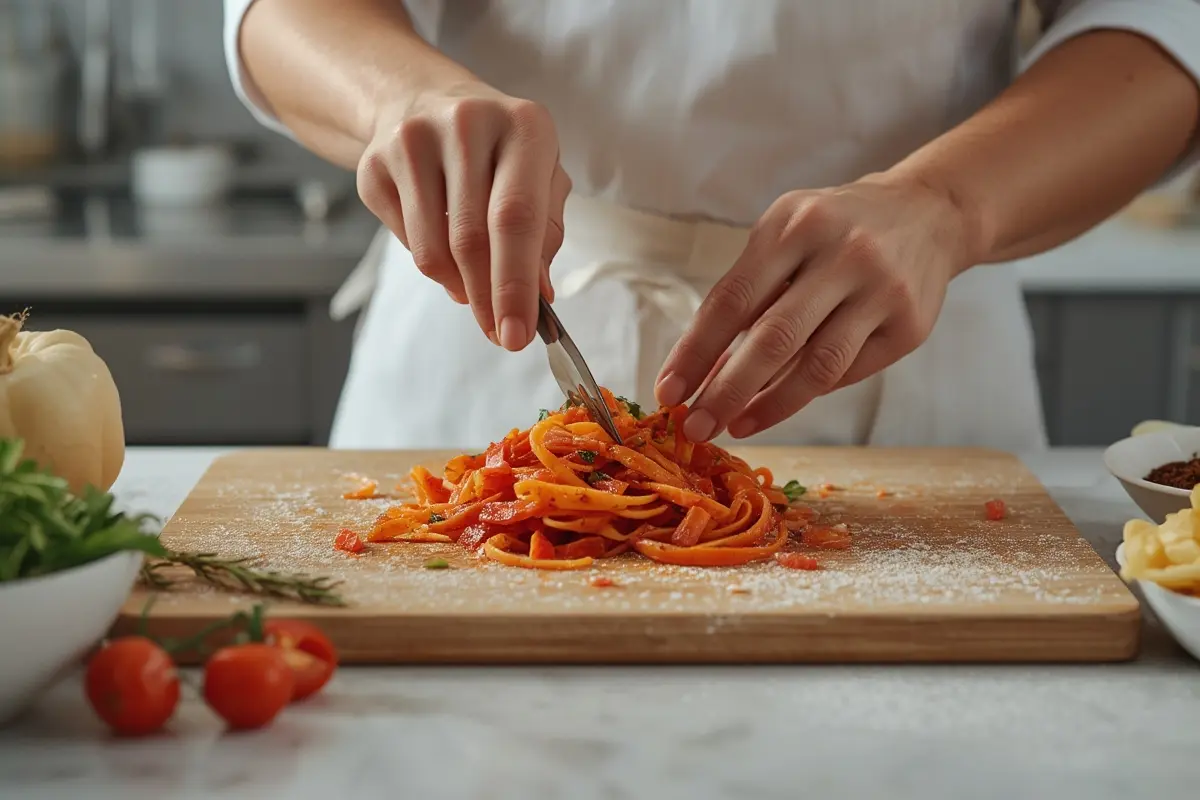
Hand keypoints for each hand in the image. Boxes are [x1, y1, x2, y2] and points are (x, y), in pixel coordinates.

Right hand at [356, 81, 570, 350]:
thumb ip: (546, 235)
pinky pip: (407, 244)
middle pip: (471, 240)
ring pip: (434, 251)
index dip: (516, 284)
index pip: (517, 218)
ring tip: (474, 296)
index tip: (517, 334)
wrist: (426, 103)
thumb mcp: (541, 177)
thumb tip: (537, 298)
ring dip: (459, 290)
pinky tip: (447, 256)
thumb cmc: (500, 153)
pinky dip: (433, 268)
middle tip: (498, 335)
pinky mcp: (373, 164)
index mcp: (524, 126)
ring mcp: (412, 140)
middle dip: (487, 301)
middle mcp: (467, 123)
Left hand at [655, 174, 979, 440]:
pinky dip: (808, 392)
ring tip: (736, 426)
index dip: (696, 351)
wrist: (929, 214)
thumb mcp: (786, 234)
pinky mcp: (910, 326)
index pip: (734, 299)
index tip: (669, 391)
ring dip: (769, 406)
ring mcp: (883, 292)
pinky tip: (780, 403)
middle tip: (696, 425)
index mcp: (796, 226)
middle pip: (774, 339)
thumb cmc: (836, 228)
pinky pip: (849, 373)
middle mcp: (844, 255)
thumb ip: (747, 291)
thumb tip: (700, 367)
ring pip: (817, 367)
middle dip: (727, 391)